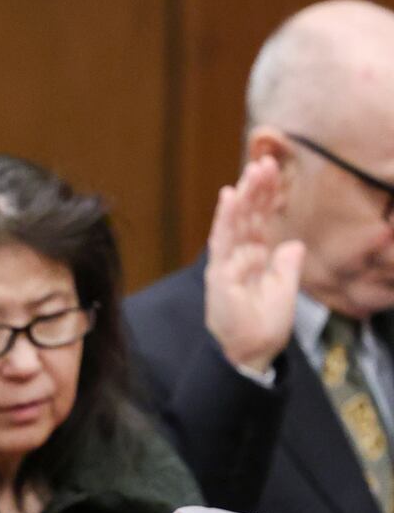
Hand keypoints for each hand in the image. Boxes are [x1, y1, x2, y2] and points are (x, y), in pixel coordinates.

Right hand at [203, 157, 305, 373]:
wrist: (253, 351)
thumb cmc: (265, 325)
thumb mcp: (285, 289)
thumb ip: (288, 265)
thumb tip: (293, 244)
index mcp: (256, 258)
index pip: (261, 221)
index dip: (268, 197)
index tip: (275, 172)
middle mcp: (239, 257)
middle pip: (248, 217)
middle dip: (256, 189)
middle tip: (265, 161)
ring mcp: (227, 264)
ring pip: (235, 223)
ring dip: (243, 196)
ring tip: (251, 171)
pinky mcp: (219, 274)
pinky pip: (223, 242)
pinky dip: (226, 219)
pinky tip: (229, 197)